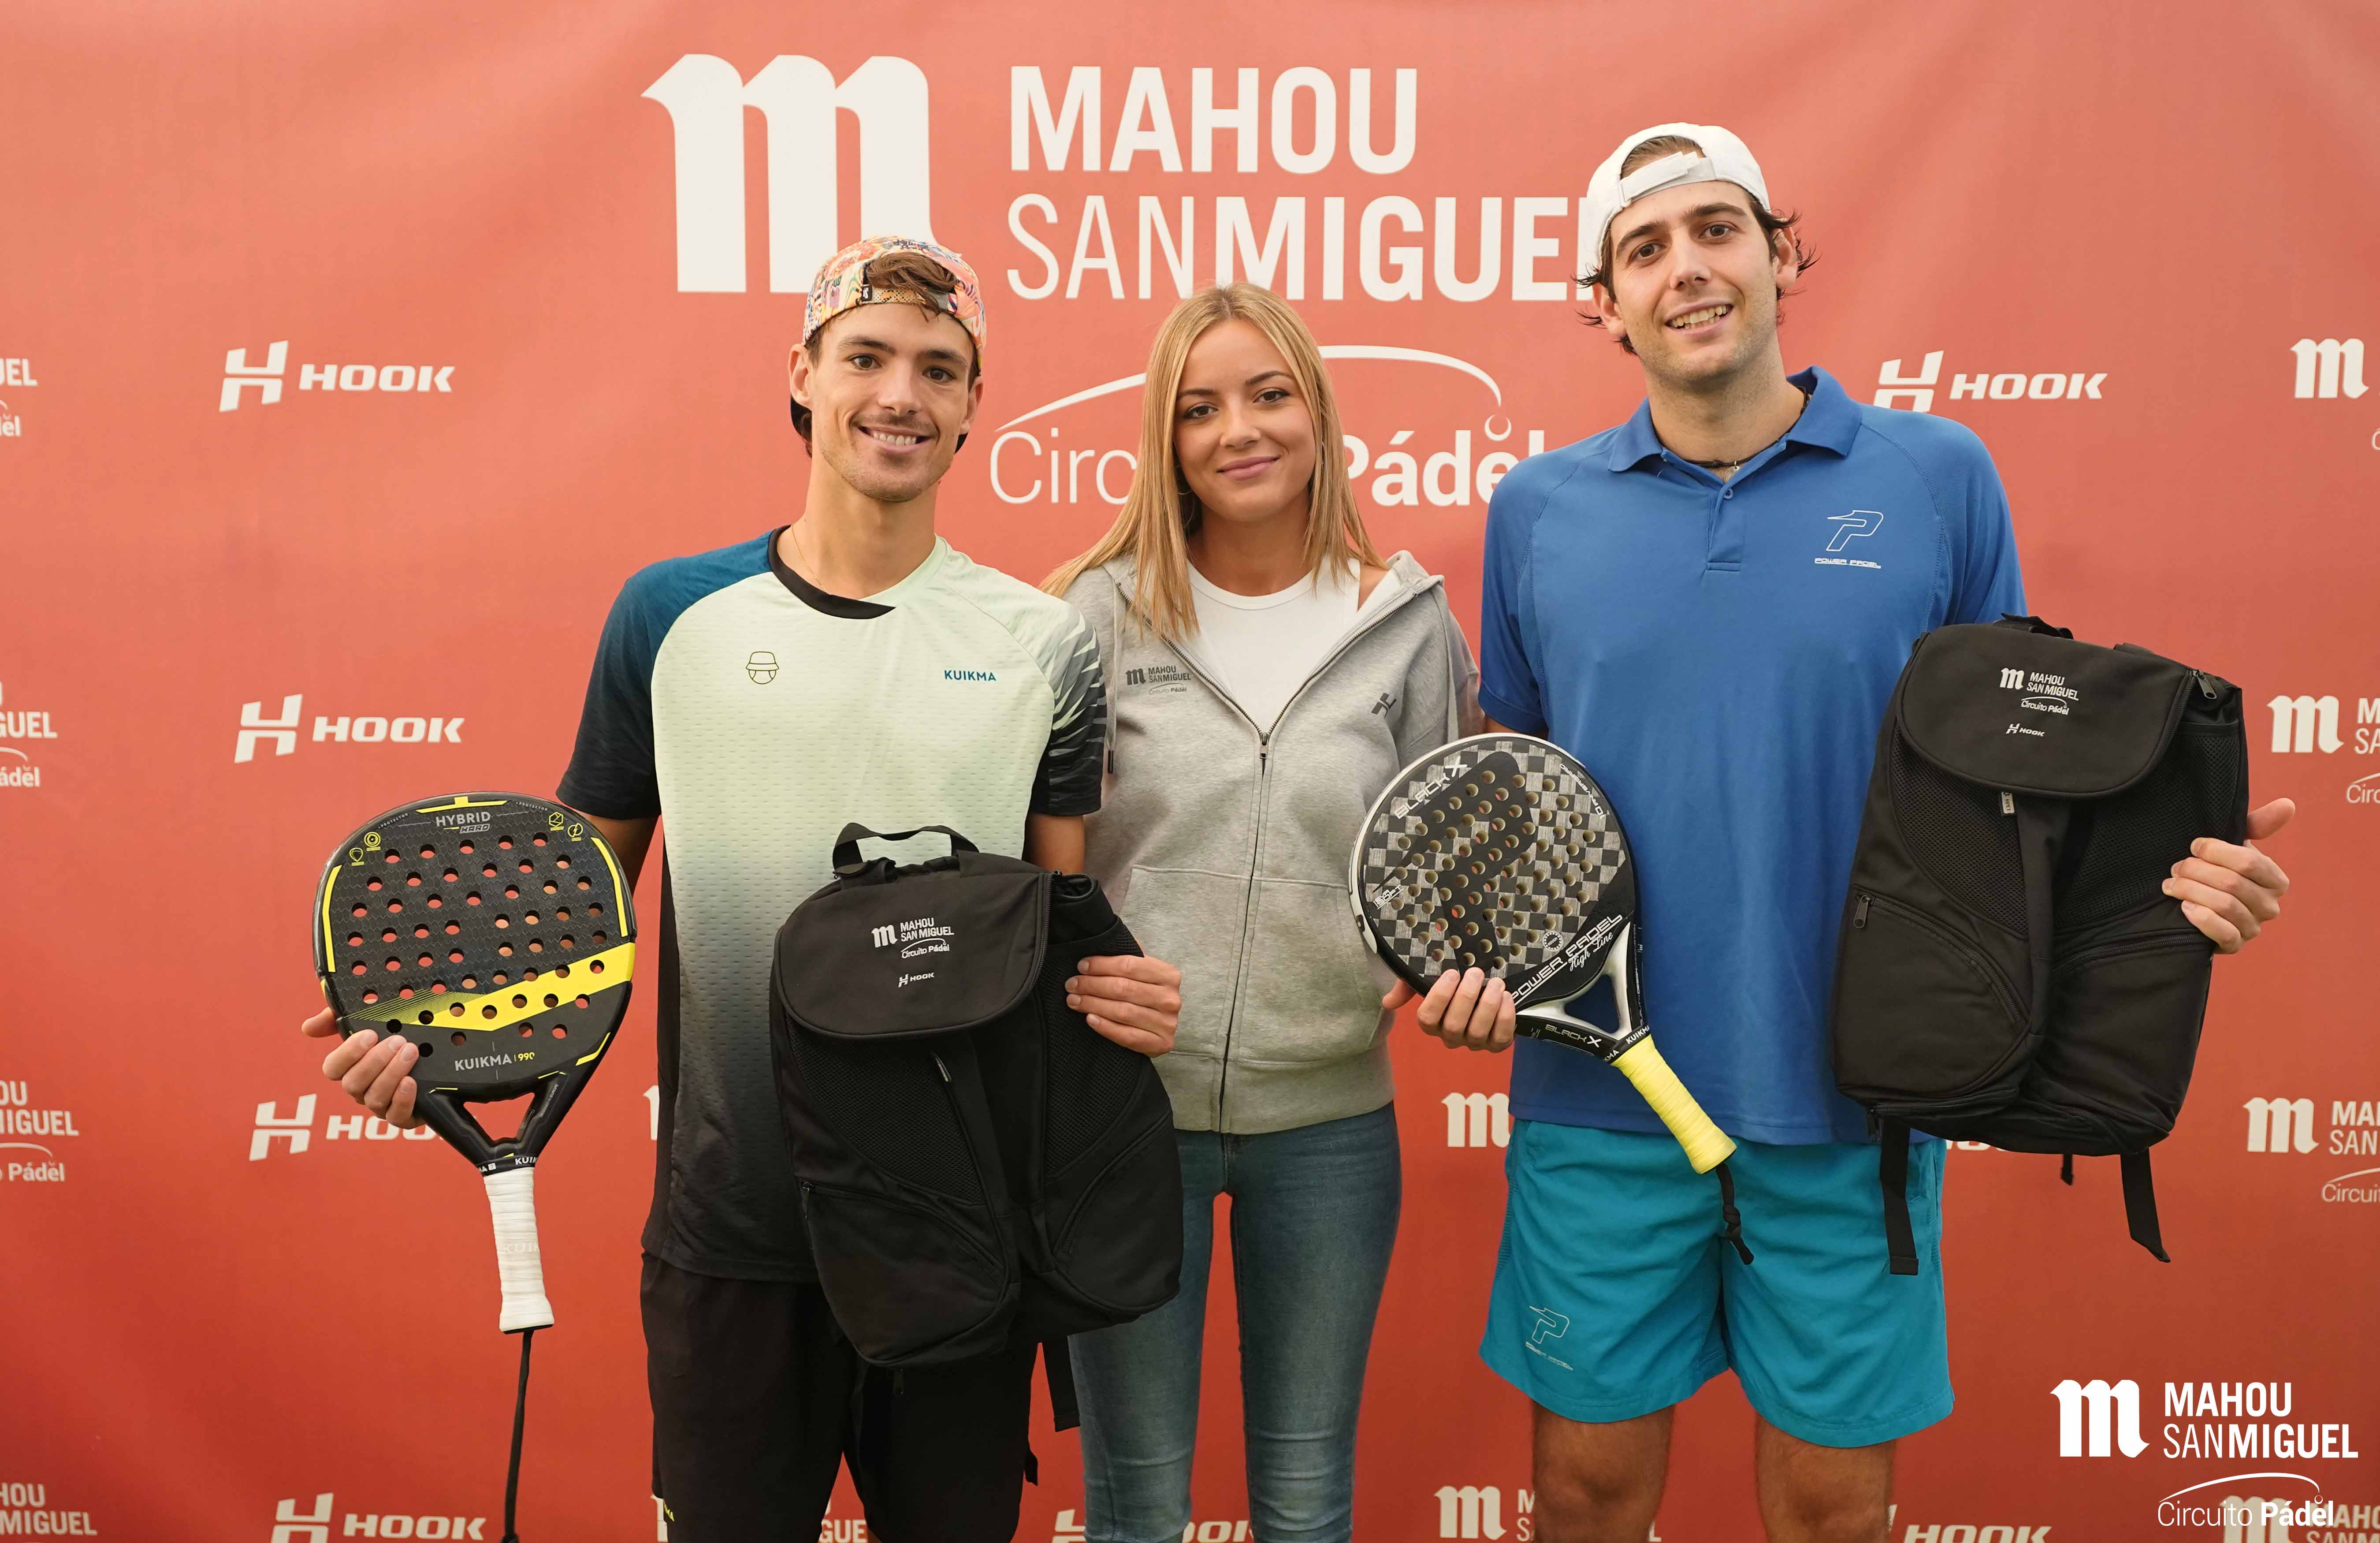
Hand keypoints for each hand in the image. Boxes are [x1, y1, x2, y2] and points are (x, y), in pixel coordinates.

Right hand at [301, 982, 423, 1126]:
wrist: (442, 1054)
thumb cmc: (399, 1036)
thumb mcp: (372, 1018)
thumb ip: (339, 1018)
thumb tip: (308, 1028)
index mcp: (351, 1068)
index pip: (332, 1068)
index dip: (347, 1053)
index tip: (369, 1034)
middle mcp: (363, 1089)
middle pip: (353, 1084)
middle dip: (375, 1061)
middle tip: (397, 1041)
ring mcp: (382, 1105)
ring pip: (375, 1099)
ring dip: (391, 1074)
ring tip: (410, 1053)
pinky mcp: (404, 1117)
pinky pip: (397, 1117)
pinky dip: (402, 1100)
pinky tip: (410, 1083)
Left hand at [1069, 955, 1181, 1056]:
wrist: (1161, 1029)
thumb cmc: (1146, 995)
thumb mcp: (1143, 972)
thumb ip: (1130, 956)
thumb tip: (1104, 938)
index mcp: (1169, 975)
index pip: (1130, 965)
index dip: (1102, 965)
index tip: (1082, 965)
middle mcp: (1170, 999)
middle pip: (1124, 988)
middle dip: (1092, 985)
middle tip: (1072, 984)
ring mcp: (1167, 1023)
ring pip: (1123, 1011)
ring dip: (1093, 1004)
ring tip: (1074, 1000)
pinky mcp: (1160, 1044)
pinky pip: (1127, 1036)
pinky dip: (1106, 1027)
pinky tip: (1089, 1019)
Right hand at [1389, 968, 1515, 1051]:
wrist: (1485, 988)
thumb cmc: (1453, 984)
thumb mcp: (1426, 979)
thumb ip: (1407, 986)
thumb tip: (1389, 1002)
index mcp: (1432, 1022)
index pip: (1427, 1019)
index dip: (1439, 997)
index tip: (1452, 973)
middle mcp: (1451, 1037)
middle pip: (1453, 1026)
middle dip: (1466, 998)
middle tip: (1476, 973)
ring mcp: (1474, 1043)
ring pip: (1477, 1033)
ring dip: (1487, 1006)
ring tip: (1495, 983)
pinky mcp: (1496, 1044)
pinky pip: (1501, 1038)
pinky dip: (1505, 1018)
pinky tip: (1506, 997)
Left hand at [2166, 798, 2293, 952]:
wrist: (2195, 907)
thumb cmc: (2217, 870)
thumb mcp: (2234, 846)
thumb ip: (2256, 825)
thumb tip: (2288, 804)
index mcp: (2275, 879)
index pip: (2250, 862)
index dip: (2217, 852)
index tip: (2194, 846)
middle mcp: (2270, 905)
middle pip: (2232, 883)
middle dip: (2196, 871)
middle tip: (2175, 867)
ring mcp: (2253, 928)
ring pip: (2224, 905)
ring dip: (2191, 891)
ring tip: (2172, 884)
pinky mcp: (2235, 945)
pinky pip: (2223, 933)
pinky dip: (2201, 919)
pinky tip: (2184, 908)